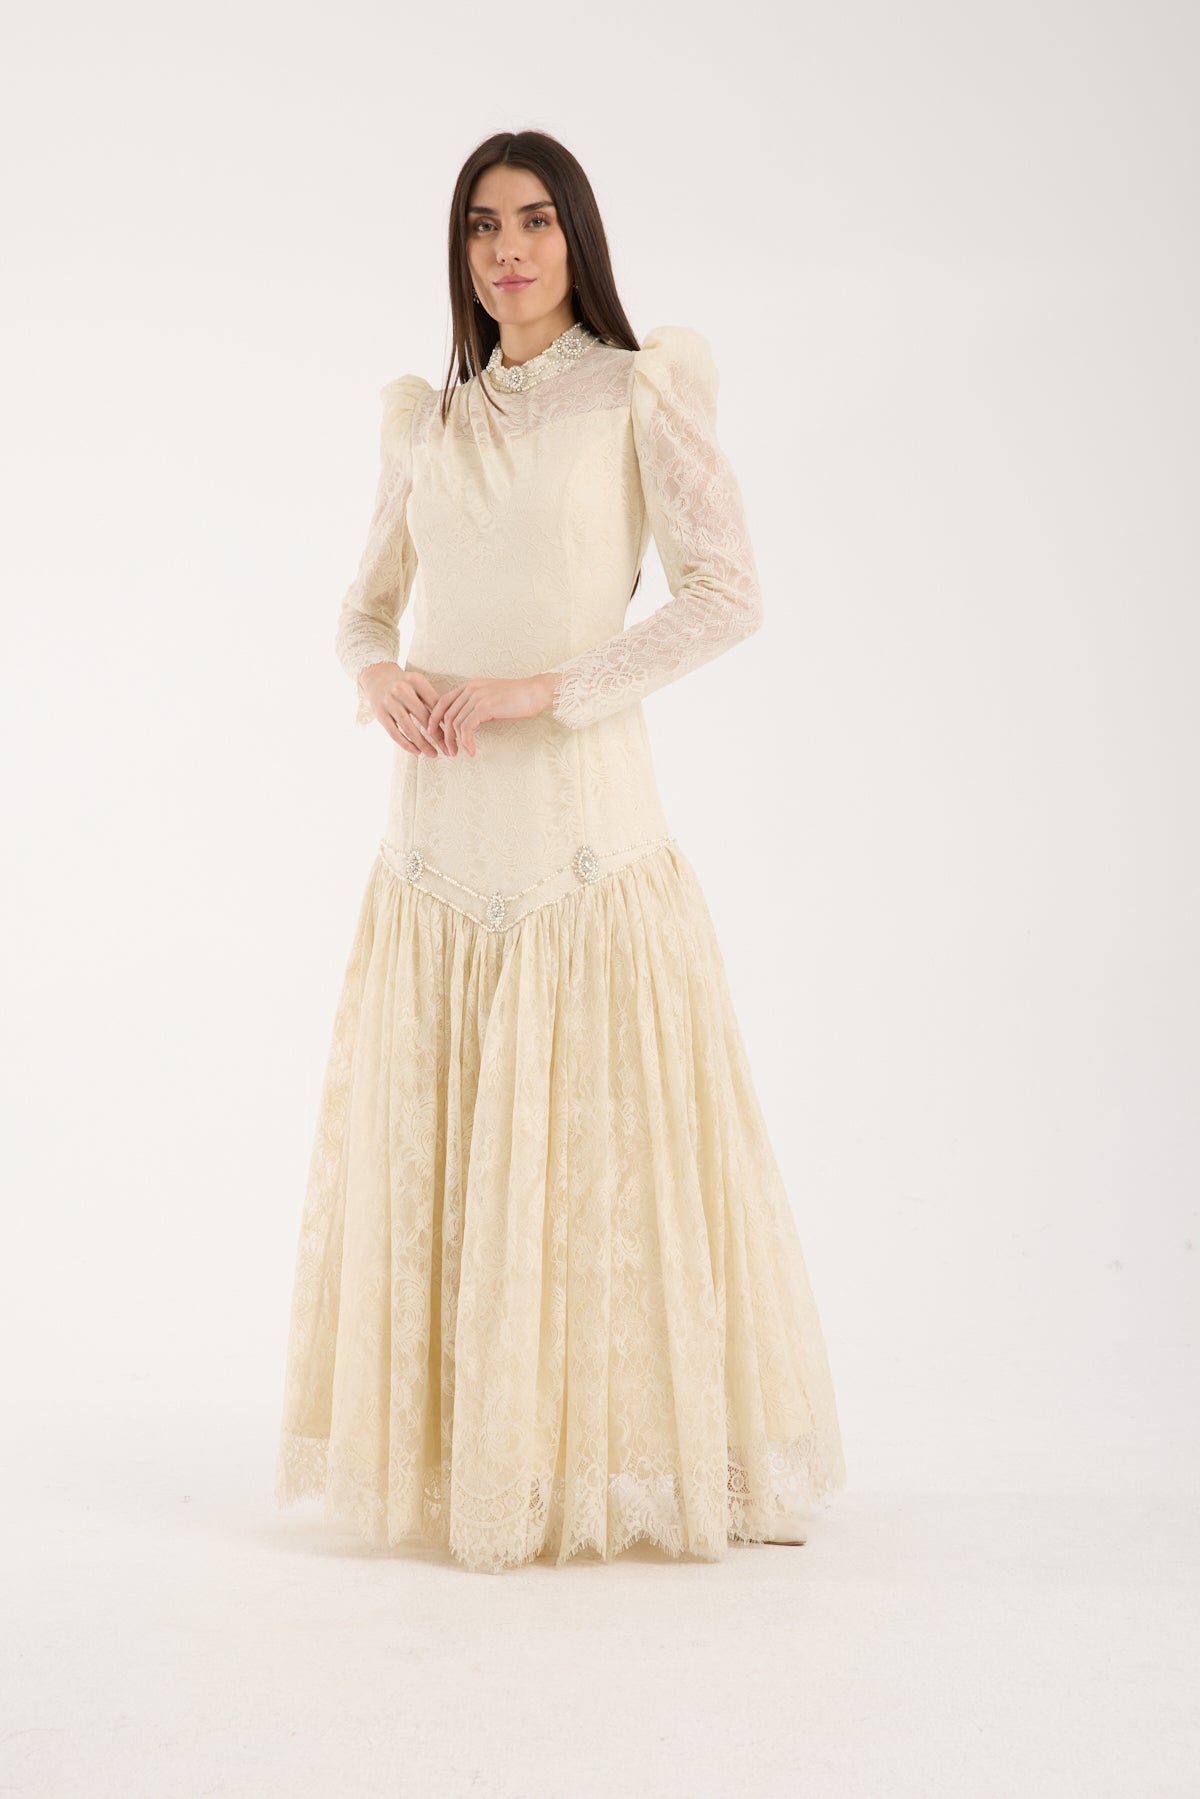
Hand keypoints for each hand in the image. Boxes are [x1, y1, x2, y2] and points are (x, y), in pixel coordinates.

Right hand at [357, 662, 451, 756]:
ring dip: (423, 744)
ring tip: (434, 754)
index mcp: (416, 681)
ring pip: (409, 728)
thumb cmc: (404, 684)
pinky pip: (395, 733)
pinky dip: (407, 744)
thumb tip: (451, 722)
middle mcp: (402, 689)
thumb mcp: (418, 684)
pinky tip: (417, 751)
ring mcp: (389, 702)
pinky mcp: (380, 713)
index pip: (435, 704)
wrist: (376, 676)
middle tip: (449, 749)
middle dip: (438, 736)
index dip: (446, 721)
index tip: (455, 735)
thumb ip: (432, 700)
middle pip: (424, 717)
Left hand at [425, 672, 561, 756]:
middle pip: (445, 714)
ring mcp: (476, 697)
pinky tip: (472, 750)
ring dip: (454, 741)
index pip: (442, 702)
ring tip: (458, 753)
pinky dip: (466, 741)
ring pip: (454, 722)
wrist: (537, 691)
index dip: (435, 719)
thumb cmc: (518, 698)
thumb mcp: (492, 700)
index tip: (434, 735)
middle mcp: (470, 689)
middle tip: (447, 750)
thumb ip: (477, 708)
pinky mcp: (484, 707)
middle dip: (443, 735)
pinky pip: (466, 727)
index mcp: (470, 686)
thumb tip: (467, 725)